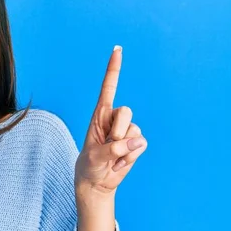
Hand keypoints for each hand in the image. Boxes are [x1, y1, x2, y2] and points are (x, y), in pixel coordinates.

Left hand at [74, 46, 147, 194]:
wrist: (96, 181)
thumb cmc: (90, 165)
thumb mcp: (95, 157)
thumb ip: (114, 148)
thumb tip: (137, 142)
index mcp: (99, 115)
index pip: (108, 87)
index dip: (114, 69)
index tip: (118, 48)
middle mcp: (114, 119)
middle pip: (126, 111)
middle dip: (117, 131)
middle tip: (107, 145)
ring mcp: (126, 130)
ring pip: (134, 130)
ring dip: (123, 147)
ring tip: (112, 156)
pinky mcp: (136, 143)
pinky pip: (141, 144)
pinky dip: (130, 156)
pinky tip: (120, 161)